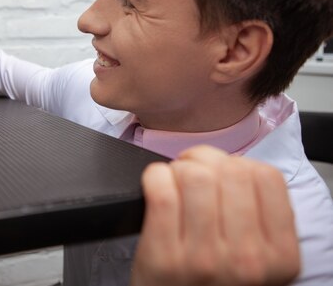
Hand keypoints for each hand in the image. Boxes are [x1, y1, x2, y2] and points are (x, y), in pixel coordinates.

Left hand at [131, 145, 299, 285]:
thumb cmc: (213, 280)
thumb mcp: (256, 256)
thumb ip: (256, 215)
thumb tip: (229, 163)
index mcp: (280, 255)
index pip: (266, 177)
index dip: (237, 162)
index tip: (219, 170)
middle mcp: (247, 259)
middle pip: (229, 170)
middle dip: (203, 160)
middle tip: (190, 172)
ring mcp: (204, 259)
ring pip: (195, 176)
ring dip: (178, 169)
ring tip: (173, 183)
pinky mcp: (164, 258)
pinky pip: (161, 192)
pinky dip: (154, 178)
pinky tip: (155, 186)